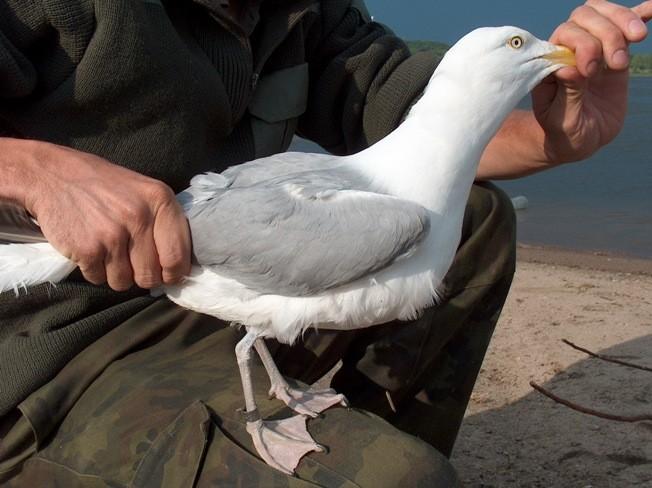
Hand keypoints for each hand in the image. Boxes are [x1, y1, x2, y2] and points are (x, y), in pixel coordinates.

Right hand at [21, 142, 190, 290]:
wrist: (52, 175)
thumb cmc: (105, 186)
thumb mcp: (145, 191)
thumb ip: (165, 223)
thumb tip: (180, 266)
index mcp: (161, 200)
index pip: (178, 257)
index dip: (174, 273)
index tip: (167, 274)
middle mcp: (139, 217)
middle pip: (151, 276)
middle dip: (143, 276)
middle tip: (132, 262)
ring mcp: (112, 234)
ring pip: (124, 282)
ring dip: (117, 274)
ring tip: (109, 250)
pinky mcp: (87, 249)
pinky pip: (99, 279)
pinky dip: (94, 271)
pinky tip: (91, 248)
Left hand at [532, 0, 651, 163]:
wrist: (577, 140)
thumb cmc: (563, 132)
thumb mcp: (562, 119)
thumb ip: (567, 93)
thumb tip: (569, 67)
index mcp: (550, 64)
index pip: (565, 34)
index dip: (582, 44)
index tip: (590, 72)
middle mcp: (568, 51)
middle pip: (585, 17)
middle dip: (606, 33)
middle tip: (617, 64)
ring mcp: (591, 50)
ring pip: (604, 16)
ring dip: (623, 21)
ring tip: (637, 39)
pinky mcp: (612, 55)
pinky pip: (624, 29)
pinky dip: (638, 15)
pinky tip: (650, 9)